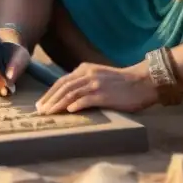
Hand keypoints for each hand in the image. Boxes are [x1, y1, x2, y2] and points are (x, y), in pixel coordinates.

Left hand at [35, 62, 157, 114]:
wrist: (142, 82)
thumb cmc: (121, 82)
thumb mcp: (99, 75)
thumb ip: (85, 81)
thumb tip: (69, 95)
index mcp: (85, 68)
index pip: (62, 81)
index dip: (50, 93)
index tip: (42, 103)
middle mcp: (87, 74)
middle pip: (62, 87)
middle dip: (49, 99)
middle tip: (40, 111)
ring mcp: (95, 84)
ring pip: (70, 94)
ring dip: (57, 104)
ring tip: (49, 113)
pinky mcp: (103, 95)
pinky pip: (86, 100)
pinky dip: (75, 105)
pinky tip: (68, 111)